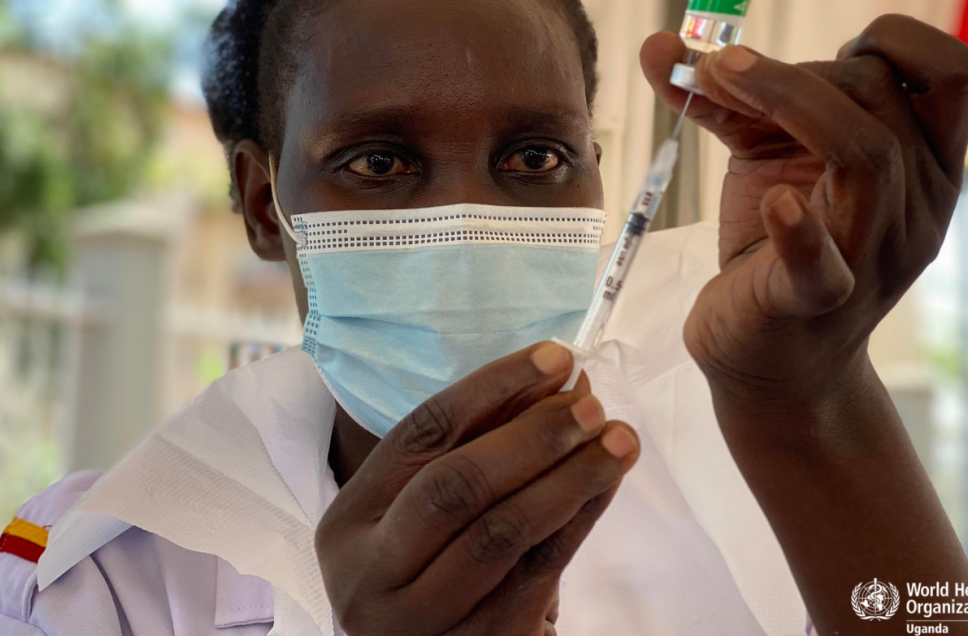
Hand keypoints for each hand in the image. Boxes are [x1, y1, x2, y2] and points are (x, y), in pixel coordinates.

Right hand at [315, 342, 640, 635]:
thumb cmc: (435, 569)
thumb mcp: (430, 509)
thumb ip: (481, 444)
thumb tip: (560, 379)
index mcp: (348, 523)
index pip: (419, 434)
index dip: (491, 388)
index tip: (555, 357)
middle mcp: (371, 575)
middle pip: (454, 486)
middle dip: (532, 436)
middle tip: (591, 405)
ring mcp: (420, 620)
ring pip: (501, 532)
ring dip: (569, 476)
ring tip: (618, 439)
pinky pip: (538, 572)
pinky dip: (579, 520)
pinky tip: (606, 485)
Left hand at [640, 14, 967, 407]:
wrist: (769, 363)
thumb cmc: (774, 248)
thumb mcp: (764, 161)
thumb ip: (729, 100)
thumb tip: (660, 43)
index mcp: (925, 167)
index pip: (952, 75)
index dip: (897, 41)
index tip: (833, 49)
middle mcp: (917, 209)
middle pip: (885, 99)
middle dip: (798, 69)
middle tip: (724, 71)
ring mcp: (872, 257)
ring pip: (867, 155)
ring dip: (790, 99)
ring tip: (715, 75)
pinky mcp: (815, 302)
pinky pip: (822, 264)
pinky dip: (799, 230)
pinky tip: (772, 201)